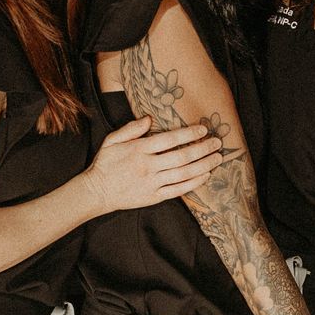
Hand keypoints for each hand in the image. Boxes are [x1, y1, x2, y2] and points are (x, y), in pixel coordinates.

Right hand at [83, 113, 224, 216]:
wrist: (96, 192)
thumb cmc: (106, 163)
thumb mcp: (112, 140)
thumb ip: (131, 129)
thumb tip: (149, 118)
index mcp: (139, 150)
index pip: (169, 139)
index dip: (189, 133)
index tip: (203, 129)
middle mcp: (147, 166)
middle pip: (182, 157)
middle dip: (203, 149)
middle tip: (217, 143)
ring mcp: (152, 183)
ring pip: (183, 173)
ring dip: (204, 165)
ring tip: (217, 158)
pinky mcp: (154, 196)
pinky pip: (178, 189)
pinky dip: (194, 183)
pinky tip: (205, 175)